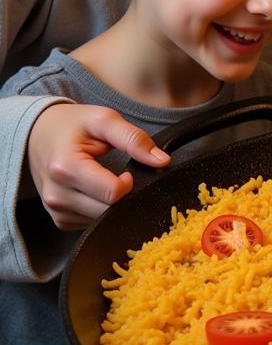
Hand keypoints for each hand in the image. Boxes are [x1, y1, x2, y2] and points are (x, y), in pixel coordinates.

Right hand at [26, 103, 169, 229]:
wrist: (37, 134)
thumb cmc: (71, 125)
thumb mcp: (104, 120)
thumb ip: (134, 139)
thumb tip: (162, 161)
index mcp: (66, 168)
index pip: (113, 193)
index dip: (130, 184)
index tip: (127, 172)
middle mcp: (57, 194)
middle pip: (110, 211)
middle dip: (124, 196)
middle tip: (119, 176)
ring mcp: (56, 210)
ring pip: (103, 221)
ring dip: (114, 204)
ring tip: (104, 180)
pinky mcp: (60, 220)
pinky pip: (93, 224)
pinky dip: (102, 210)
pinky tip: (97, 192)